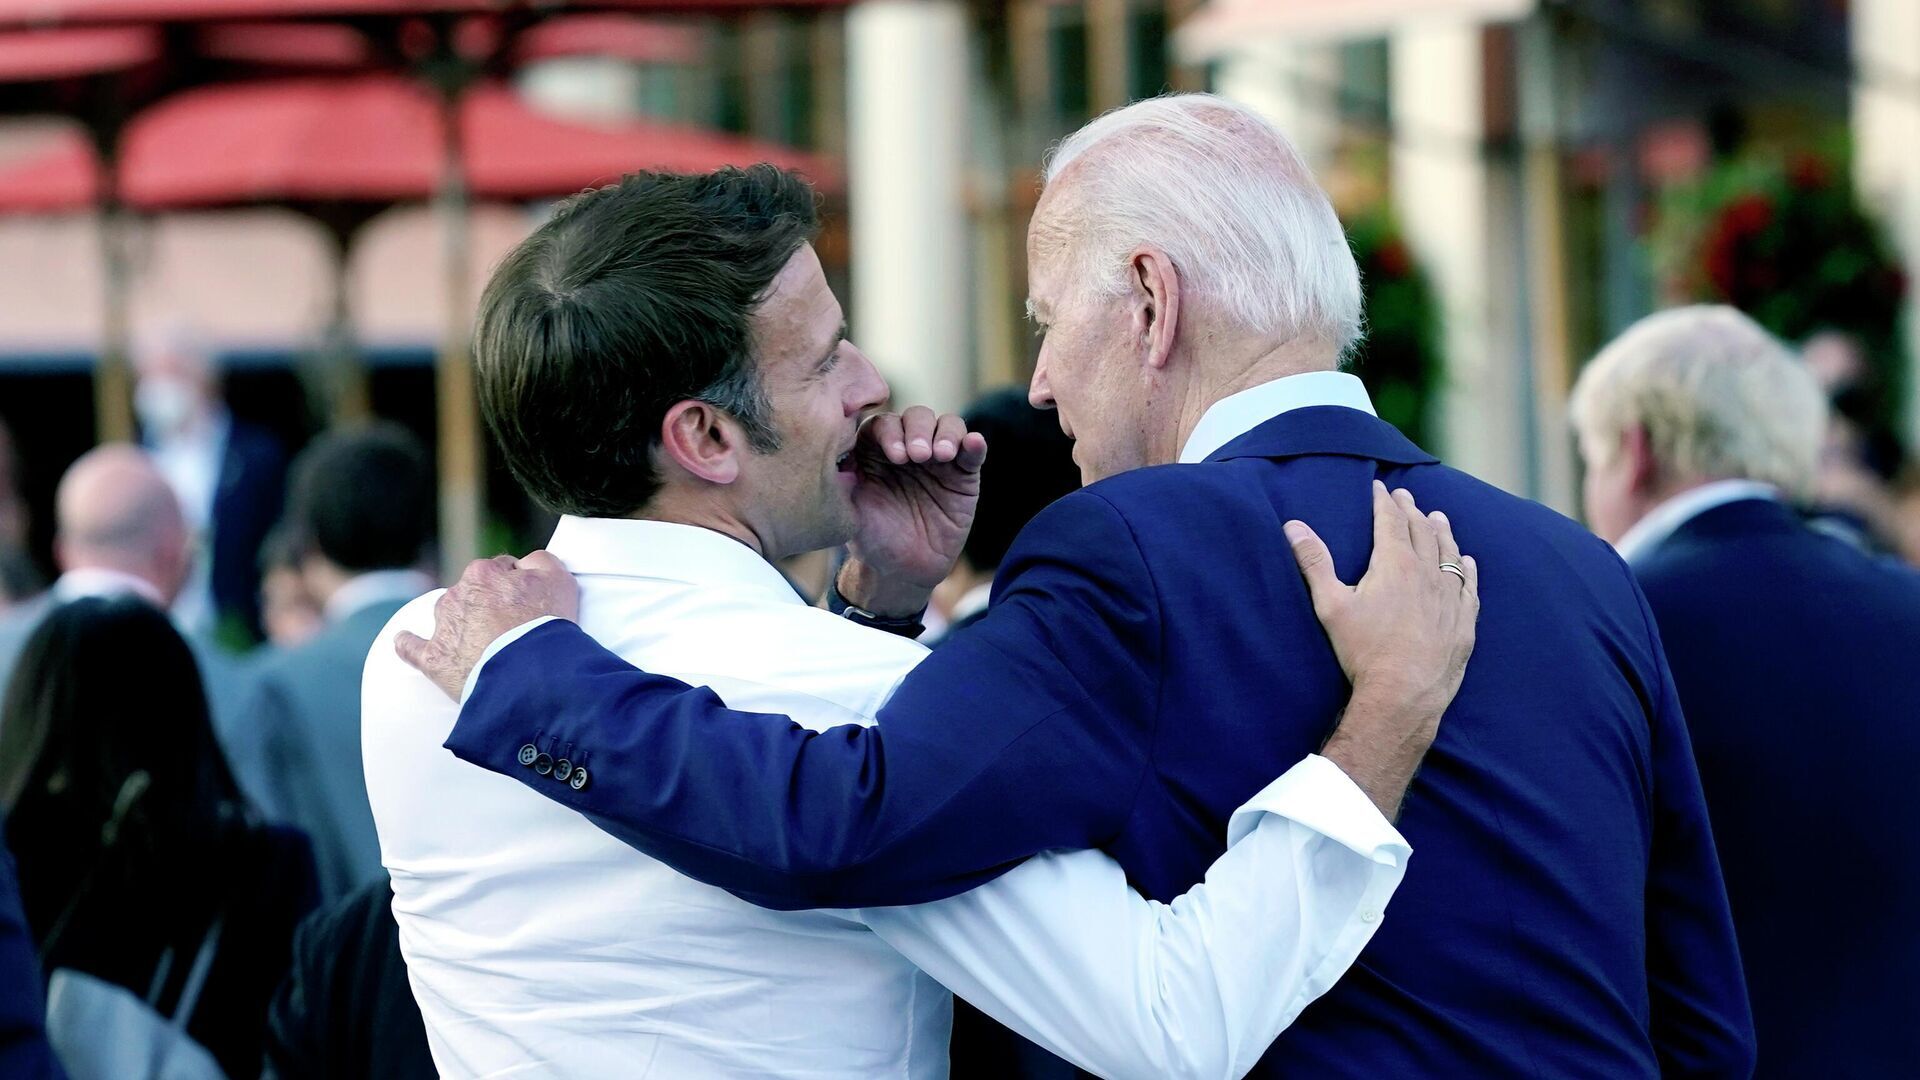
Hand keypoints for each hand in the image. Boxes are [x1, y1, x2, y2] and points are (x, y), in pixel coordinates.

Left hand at [395, 551, 578, 701]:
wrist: (529, 675)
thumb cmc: (546, 626)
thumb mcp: (559, 579)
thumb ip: (541, 561)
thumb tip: (527, 563)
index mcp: (484, 573)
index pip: (502, 570)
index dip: (518, 587)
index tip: (529, 605)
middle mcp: (457, 595)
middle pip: (474, 594)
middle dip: (490, 605)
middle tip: (514, 628)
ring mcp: (443, 628)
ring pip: (448, 617)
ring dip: (462, 624)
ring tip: (485, 645)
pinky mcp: (434, 659)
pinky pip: (412, 647)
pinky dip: (410, 644)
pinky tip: (407, 642)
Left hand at [842, 406, 989, 616]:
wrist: (902, 570)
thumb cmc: (872, 537)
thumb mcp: (849, 511)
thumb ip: (841, 482)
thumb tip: (831, 455)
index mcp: (875, 450)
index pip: (883, 424)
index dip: (889, 432)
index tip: (894, 455)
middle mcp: (907, 447)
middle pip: (916, 417)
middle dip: (918, 430)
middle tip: (918, 456)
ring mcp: (938, 459)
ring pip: (948, 426)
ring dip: (946, 433)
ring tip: (941, 455)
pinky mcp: (964, 476)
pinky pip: (973, 452)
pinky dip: (975, 443)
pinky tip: (973, 444)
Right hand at [1285, 482, 1480, 819]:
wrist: (1404, 695)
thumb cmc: (1363, 652)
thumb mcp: (1331, 605)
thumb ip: (1315, 562)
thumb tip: (1293, 526)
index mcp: (1395, 564)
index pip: (1390, 521)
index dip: (1384, 502)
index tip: (1380, 488)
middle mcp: (1428, 574)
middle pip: (1421, 532)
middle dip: (1411, 511)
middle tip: (1406, 497)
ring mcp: (1450, 598)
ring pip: (1448, 554)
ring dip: (1442, 533)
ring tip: (1438, 517)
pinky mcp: (1463, 623)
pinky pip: (1468, 586)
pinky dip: (1466, 569)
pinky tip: (1467, 562)